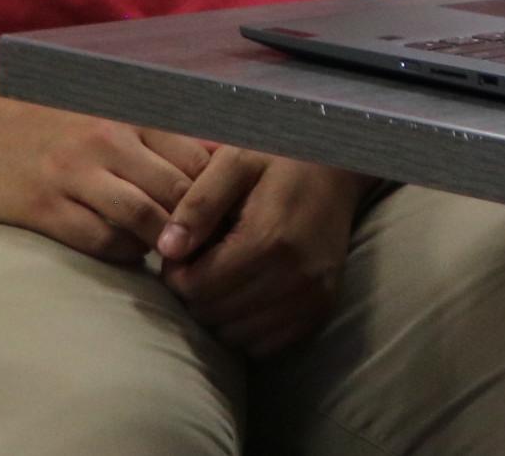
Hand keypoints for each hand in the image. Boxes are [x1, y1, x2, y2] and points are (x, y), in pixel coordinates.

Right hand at [0, 96, 213, 261]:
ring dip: (161, 241)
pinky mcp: (46, 208)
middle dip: (195, 222)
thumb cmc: (52, 123)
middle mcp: (108, 140)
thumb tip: (215, 160)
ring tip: (169, 252)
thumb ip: (154, 134)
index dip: (215, 189)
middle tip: (203, 243)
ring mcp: (76, 174)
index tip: (223, 211)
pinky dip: (124, 254)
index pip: (195, 155)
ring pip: (143, 217)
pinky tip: (128, 252)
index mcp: (129, 114)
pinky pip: (101, 241)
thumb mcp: (107, 112)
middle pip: (176, 190)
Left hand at [158, 150, 368, 355]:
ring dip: (219, 312)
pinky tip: (246, 291)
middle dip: (195, 292)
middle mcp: (295, 277)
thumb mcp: (236, 160)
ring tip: (222, 273)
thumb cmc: (279, 159)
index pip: (197, 288)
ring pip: (235, 336)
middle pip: (213, 315)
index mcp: (269, 239)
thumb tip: (167, 249)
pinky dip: (246, 327)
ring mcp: (311, 298)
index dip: (176, 272)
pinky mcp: (320, 310)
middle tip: (199, 261)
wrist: (338, 170)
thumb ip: (199, 202)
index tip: (180, 250)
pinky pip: (264, 345)